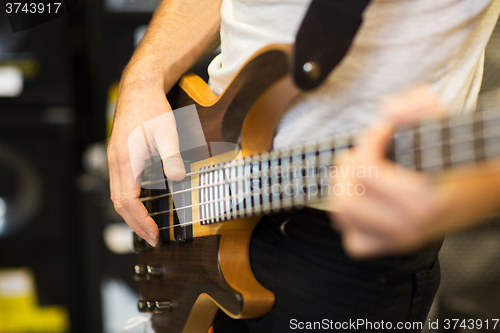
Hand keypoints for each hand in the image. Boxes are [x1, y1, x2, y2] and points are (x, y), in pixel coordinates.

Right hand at [107, 71, 185, 246]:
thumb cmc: (152, 108)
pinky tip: (140, 204)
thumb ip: (172, 157)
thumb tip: (179, 179)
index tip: (154, 235)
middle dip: (134, 224)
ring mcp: (115, 159)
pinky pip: (119, 185)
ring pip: (117, 195)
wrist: (139, 88)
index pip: (128, 202)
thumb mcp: (167, 132)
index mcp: (126, 161)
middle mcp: (116, 163)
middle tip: (152, 238)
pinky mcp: (119, 156)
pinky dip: (128, 201)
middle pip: (119, 203)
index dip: (140, 222)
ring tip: (146, 227)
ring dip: (130, 214)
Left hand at [331, 84, 449, 257]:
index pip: (365, 170)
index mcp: (421, 200)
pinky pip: (355, 243)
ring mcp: (401, 240)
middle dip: (349, 168)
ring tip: (360, 172)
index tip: (385, 130)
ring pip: (345, 218)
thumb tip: (388, 110)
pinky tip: (363, 200)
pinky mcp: (396, 246)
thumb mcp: (448, 122)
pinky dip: (351, 222)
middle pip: (346, 199)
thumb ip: (419, 106)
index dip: (370, 141)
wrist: (490, 187)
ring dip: (344, 190)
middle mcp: (408, 226)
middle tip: (365, 152)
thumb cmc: (464, 155)